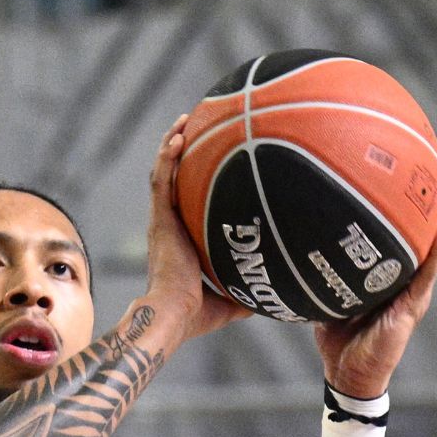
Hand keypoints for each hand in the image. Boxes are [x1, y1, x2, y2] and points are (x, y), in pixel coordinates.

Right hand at [146, 113, 251, 339]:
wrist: (174, 315)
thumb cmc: (195, 315)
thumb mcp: (229, 300)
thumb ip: (247, 292)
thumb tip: (275, 297)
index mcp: (178, 239)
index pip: (181, 200)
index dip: (187, 179)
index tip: (200, 159)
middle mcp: (167, 225)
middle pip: (170, 178)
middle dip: (178, 152)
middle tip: (191, 128)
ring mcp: (162, 221)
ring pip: (162, 173)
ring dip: (170, 144)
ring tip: (183, 121)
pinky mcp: (160, 221)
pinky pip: (161, 181)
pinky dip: (166, 158)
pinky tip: (177, 138)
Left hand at [314, 173, 436, 396]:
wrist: (347, 373)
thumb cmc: (338, 334)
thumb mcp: (330, 291)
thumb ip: (325, 266)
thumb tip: (298, 233)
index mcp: (390, 274)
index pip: (406, 233)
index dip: (413, 206)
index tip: (415, 171)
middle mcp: (407, 279)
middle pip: (427, 233)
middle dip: (436, 202)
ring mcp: (413, 292)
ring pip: (435, 249)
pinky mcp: (412, 308)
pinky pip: (426, 275)